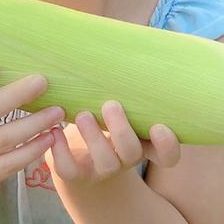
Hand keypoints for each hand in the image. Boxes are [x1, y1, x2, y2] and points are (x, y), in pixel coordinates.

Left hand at [46, 100, 180, 190]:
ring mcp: (102, 170)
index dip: (167, 145)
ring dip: (94, 137)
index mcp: (143, 144)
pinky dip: (61, 151)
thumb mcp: (119, 109)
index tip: (158, 126)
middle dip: (121, 129)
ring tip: (83, 114)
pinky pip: (70, 170)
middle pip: (131, 152)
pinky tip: (55, 131)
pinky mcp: (77, 175)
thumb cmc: (104, 121)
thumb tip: (125, 48)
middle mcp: (125, 160)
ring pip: (104, 162)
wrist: (78, 157)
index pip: (168, 156)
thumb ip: (127, 92)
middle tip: (110, 104)